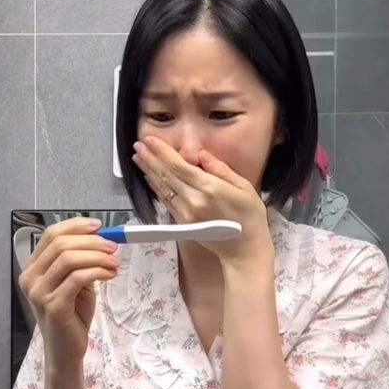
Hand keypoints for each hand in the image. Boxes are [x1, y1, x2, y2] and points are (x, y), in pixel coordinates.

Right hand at [18, 218, 120, 371]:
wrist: (67, 351)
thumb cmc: (72, 316)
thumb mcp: (76, 282)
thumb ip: (81, 260)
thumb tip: (102, 238)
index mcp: (33, 268)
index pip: (51, 235)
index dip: (76, 226)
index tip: (99, 226)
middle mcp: (30, 278)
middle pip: (61, 244)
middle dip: (92, 242)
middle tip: (113, 247)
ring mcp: (39, 292)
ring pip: (69, 258)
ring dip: (98, 256)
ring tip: (115, 262)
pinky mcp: (53, 305)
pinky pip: (78, 278)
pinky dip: (98, 271)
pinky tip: (110, 274)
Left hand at [132, 135, 270, 260]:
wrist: (244, 249)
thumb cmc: (249, 216)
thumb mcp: (244, 186)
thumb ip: (221, 169)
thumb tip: (202, 154)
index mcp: (210, 188)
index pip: (179, 165)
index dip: (162, 152)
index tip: (150, 140)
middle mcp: (194, 200)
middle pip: (166, 175)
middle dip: (150, 158)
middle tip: (138, 144)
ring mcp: (186, 213)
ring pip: (162, 188)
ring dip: (148, 171)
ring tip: (138, 157)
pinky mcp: (183, 223)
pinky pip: (166, 201)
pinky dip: (156, 188)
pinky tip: (149, 177)